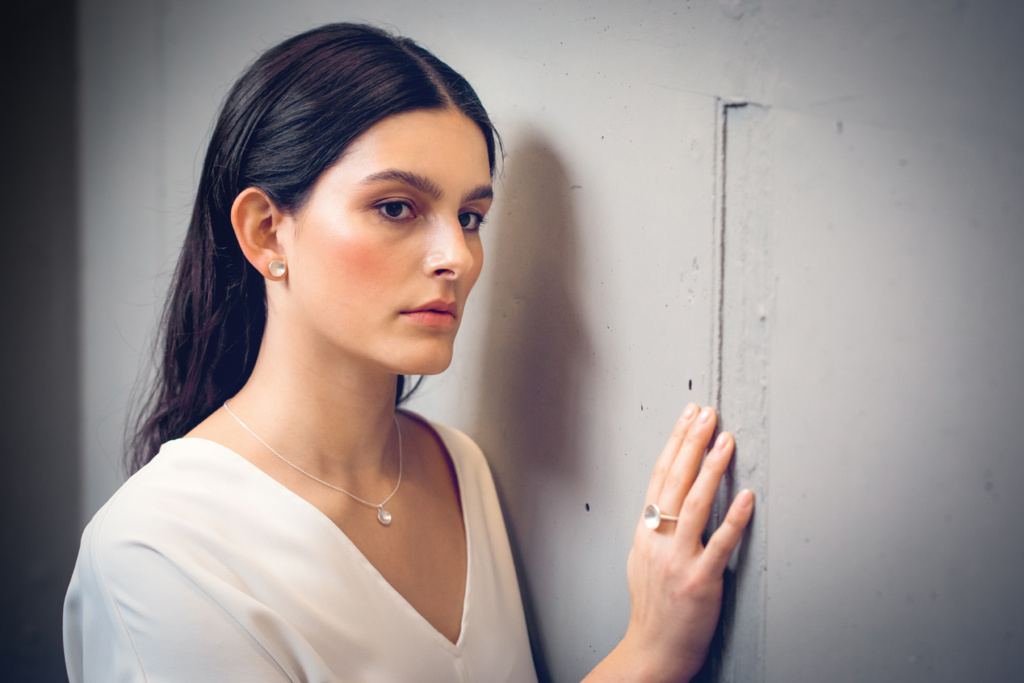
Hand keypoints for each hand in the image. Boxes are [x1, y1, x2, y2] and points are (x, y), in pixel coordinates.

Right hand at [593, 404, 753, 682]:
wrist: (652, 651)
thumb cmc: (651, 608)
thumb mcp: (642, 560)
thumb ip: (654, 529)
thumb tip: (665, 502)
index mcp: (645, 531)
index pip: (659, 476)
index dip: (675, 443)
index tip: (688, 416)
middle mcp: (658, 540)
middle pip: (674, 481)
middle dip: (691, 443)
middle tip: (706, 413)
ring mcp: (678, 559)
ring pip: (694, 505)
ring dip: (711, 469)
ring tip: (725, 440)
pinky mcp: (700, 580)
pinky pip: (719, 544)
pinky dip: (734, 518)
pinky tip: (747, 496)